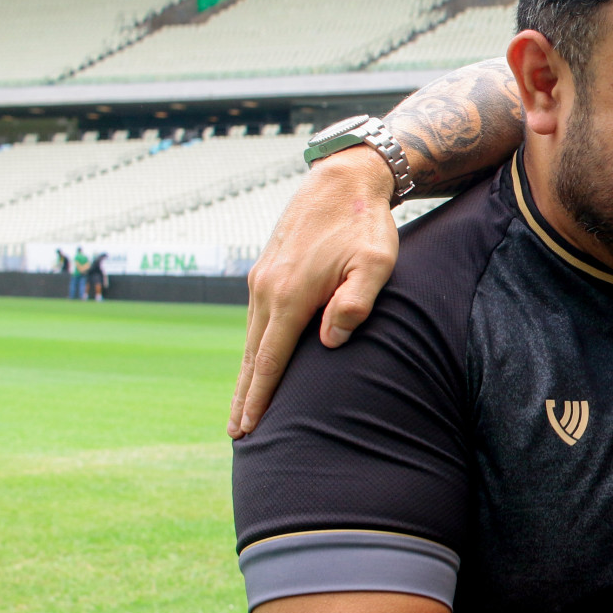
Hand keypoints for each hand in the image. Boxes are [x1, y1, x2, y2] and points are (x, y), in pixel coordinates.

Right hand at [229, 147, 398, 437]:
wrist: (343, 178)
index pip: (269, 360)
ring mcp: (263, 277)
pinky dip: (252, 347)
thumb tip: (328, 343)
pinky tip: (256, 360)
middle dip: (243, 396)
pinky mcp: (267, 268)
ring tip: (243, 406)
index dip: (259, 398)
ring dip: (246, 374)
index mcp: (290, 295)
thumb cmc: (367, 224)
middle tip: (237, 434)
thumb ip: (354, 304)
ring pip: (251, 337)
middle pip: (251, 356)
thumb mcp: (375, 264)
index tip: (247, 428)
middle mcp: (266, 289)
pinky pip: (255, 319)